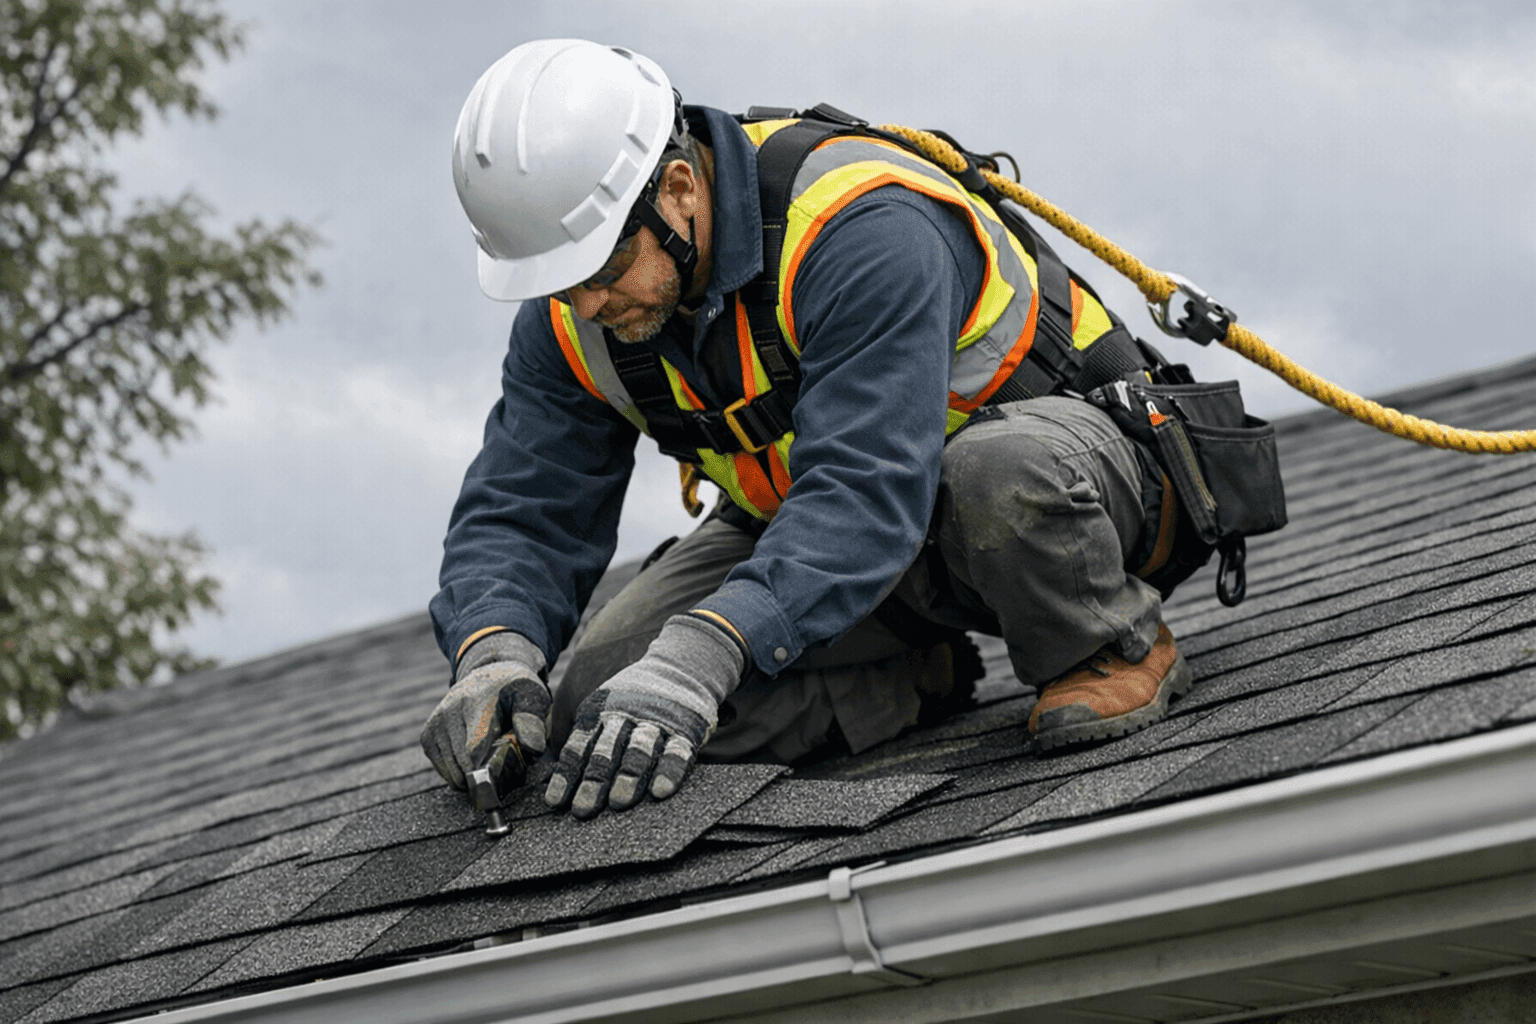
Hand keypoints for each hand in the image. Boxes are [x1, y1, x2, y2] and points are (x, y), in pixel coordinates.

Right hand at [421, 631, 548, 788]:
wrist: (489, 675)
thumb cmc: (513, 690)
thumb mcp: (530, 697)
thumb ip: (532, 722)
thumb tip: (532, 751)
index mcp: (477, 702)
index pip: (474, 747)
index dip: (485, 771)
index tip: (496, 782)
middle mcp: (450, 710)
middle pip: (460, 760)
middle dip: (479, 775)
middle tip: (496, 779)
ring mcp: (437, 721)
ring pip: (448, 766)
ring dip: (465, 775)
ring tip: (484, 769)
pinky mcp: (428, 732)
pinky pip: (439, 763)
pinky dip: (453, 770)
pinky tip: (468, 763)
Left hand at [546, 613, 745, 818]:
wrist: (680, 666)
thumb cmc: (633, 698)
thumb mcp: (603, 705)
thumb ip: (586, 736)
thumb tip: (561, 778)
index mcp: (599, 712)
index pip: (579, 746)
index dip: (566, 774)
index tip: (555, 802)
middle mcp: (625, 716)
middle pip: (606, 751)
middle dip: (594, 780)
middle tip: (583, 809)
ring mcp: (656, 722)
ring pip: (639, 750)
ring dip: (628, 776)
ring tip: (619, 802)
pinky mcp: (685, 729)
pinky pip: (677, 751)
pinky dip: (670, 770)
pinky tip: (661, 791)